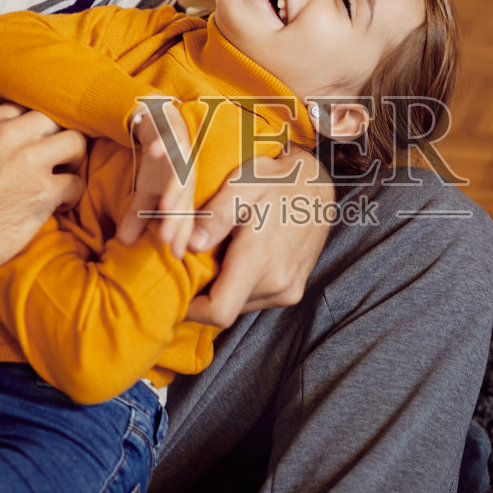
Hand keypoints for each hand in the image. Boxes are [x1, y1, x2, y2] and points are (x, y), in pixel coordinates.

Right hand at [0, 104, 85, 280]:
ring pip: (75, 142)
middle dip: (55, 139)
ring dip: (73, 160)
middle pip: (53, 120)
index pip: (23, 110)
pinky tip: (58, 205)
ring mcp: (30, 161)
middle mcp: (10, 135)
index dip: (31, 129)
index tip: (32, 144)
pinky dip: (72, 195)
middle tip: (52, 160)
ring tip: (62, 178)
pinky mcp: (45, 191)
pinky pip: (77, 182)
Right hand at [115, 104, 196, 256]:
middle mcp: (186, 171)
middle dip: (177, 218)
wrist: (158, 118)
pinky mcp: (171, 129)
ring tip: (166, 207)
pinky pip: (167, 136)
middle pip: (184, 196)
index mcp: (183, 188)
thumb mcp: (146, 189)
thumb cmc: (159, 158)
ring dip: (174, 187)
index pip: (184, 213)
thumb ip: (139, 215)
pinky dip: (161, 144)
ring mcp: (181, 149)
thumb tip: (124, 243)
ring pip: (181, 169)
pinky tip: (153, 152)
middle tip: (166, 238)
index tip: (175, 255)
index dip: (180, 234)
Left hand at [184, 149, 332, 328]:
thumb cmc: (276, 180)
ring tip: (217, 256)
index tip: (175, 292)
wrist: (317, 186)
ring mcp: (288, 290)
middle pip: (225, 309)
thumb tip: (191, 246)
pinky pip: (255, 299)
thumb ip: (216, 216)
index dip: (191, 310)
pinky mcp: (293, 291)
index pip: (219, 312)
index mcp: (260, 261)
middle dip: (203, 292)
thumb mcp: (242, 184)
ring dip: (222, 288)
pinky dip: (239, 285)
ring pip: (239, 306)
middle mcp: (278, 284)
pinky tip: (237, 258)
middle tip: (191, 264)